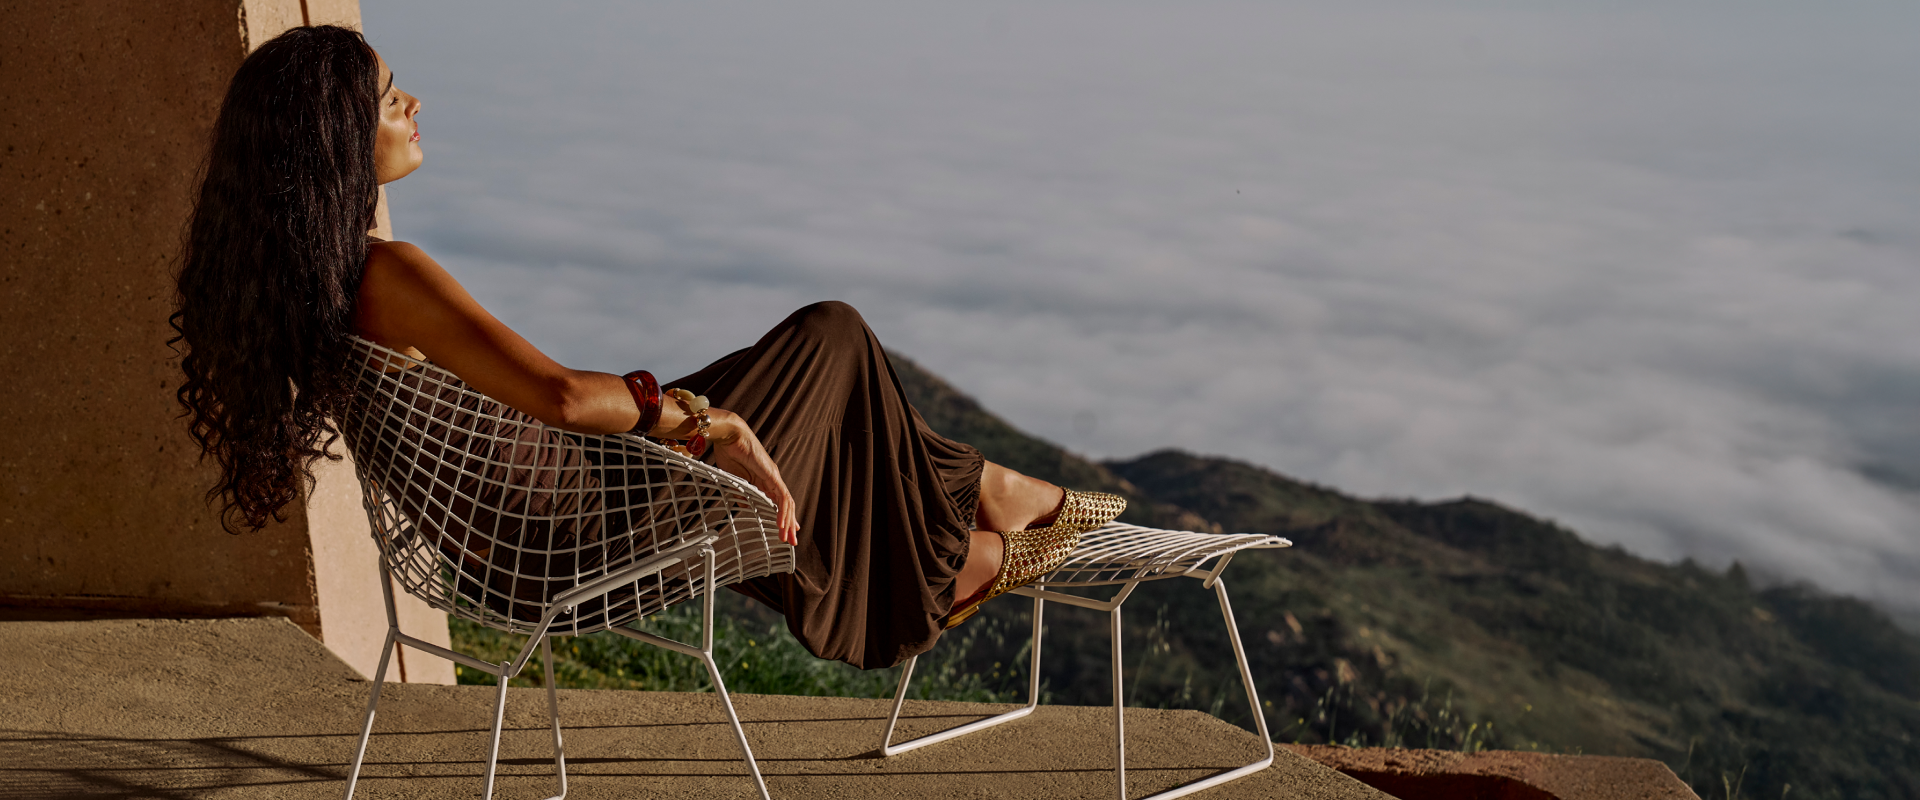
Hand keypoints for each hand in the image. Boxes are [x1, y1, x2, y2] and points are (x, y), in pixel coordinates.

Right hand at [704, 408, 799, 546]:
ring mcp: (773, 476)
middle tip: (791, 540)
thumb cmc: (729, 451)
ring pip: (787, 503)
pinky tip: (782, 524)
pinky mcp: (772, 474)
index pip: (777, 502)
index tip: (785, 531)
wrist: (729, 436)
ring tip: (788, 536)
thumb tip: (746, 506)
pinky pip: (782, 496)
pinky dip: (783, 511)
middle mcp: (771, 479)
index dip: (783, 517)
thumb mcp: (734, 480)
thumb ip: (741, 493)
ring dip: (788, 522)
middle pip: (786, 505)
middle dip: (789, 524)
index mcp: (762, 480)